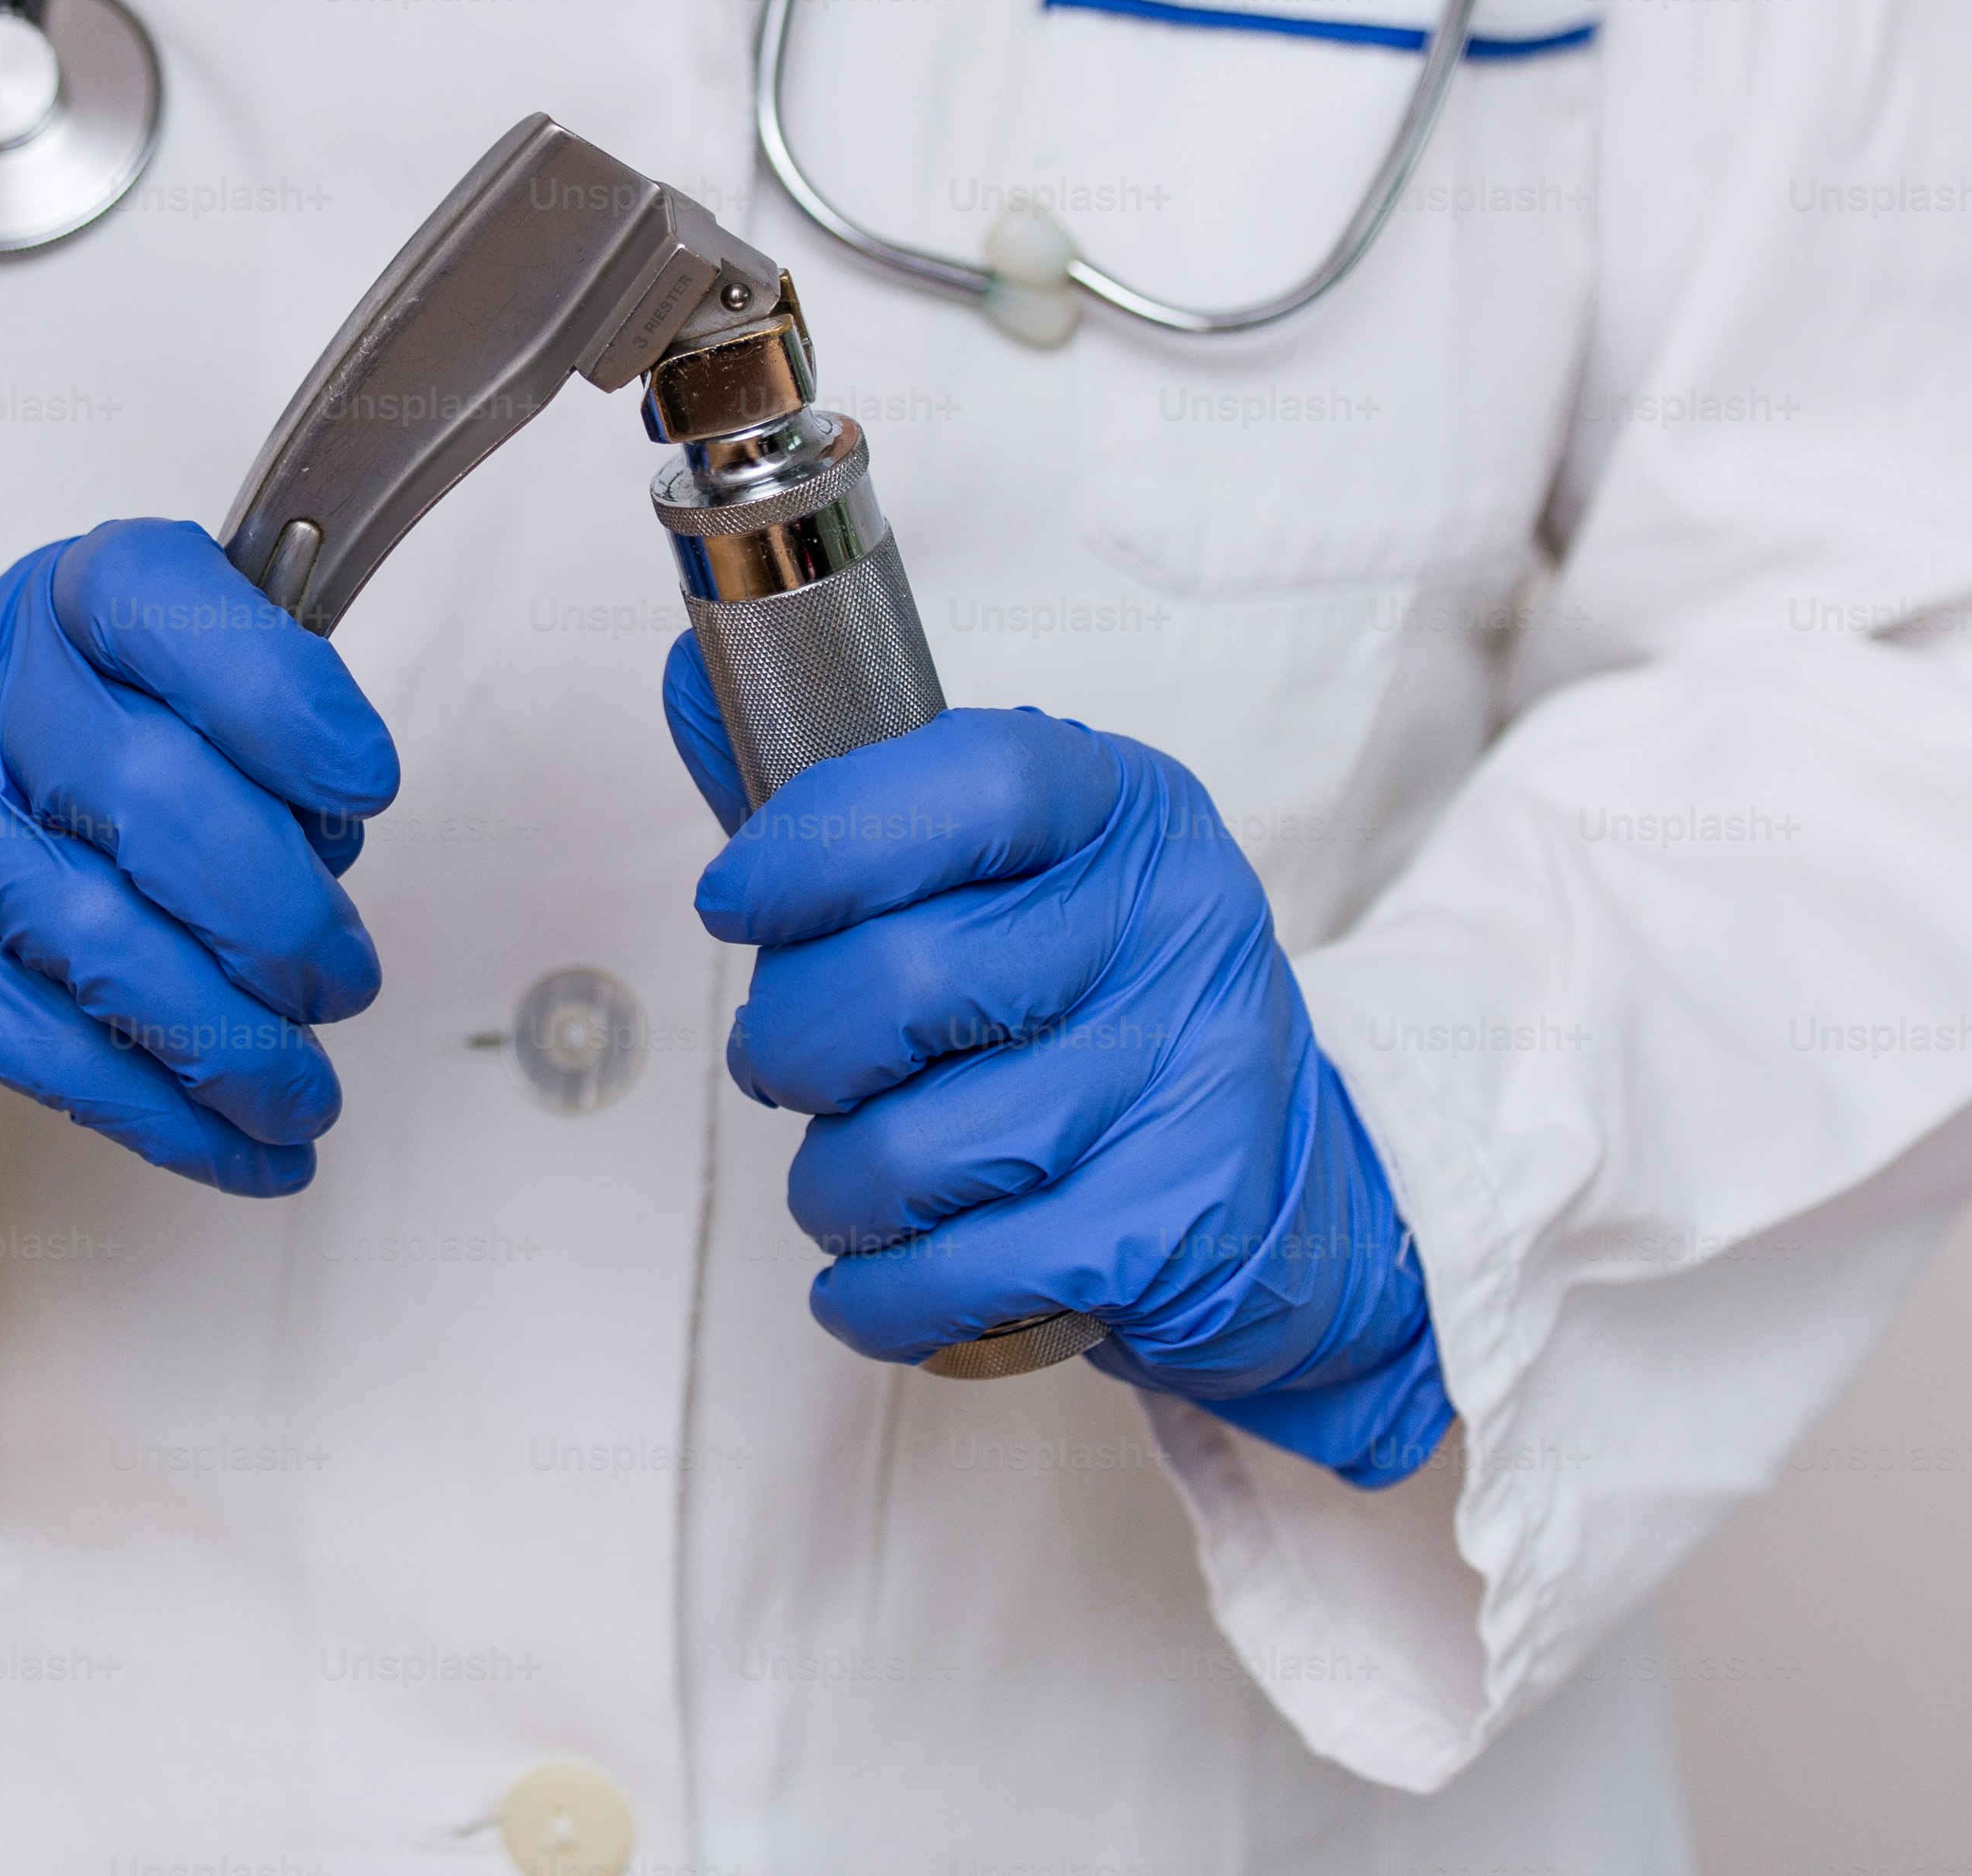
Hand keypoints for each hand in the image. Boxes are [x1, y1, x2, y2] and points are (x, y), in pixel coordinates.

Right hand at [0, 521, 397, 1189]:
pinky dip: (182, 1121)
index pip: (167, 603)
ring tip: (306, 1089)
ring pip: (120, 952)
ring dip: (245, 1044)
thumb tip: (333, 838)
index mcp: (59, 610)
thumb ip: (230, 724)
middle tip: (344, 978)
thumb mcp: (103, 681)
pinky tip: (256, 1148)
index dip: (285, 697)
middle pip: (160, 801)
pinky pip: (73, 1061)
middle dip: (283, 914)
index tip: (364, 783)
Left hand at [665, 641, 1450, 1483]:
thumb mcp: (1004, 883)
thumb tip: (690, 677)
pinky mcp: (1173, 1229)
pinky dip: (878, 1295)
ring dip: (833, 1187)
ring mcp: (1186, 1080)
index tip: (732, 900)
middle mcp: (1174, 927)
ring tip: (861, 1180)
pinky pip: (952, 1273)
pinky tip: (887, 1275)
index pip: (968, 783)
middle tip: (789, 1068)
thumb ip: (847, 807)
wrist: (1281, 1205)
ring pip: (908, 1147)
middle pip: (902, 978)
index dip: (821, 839)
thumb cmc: (1092, 1021)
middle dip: (792, 1045)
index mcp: (1125, 811)